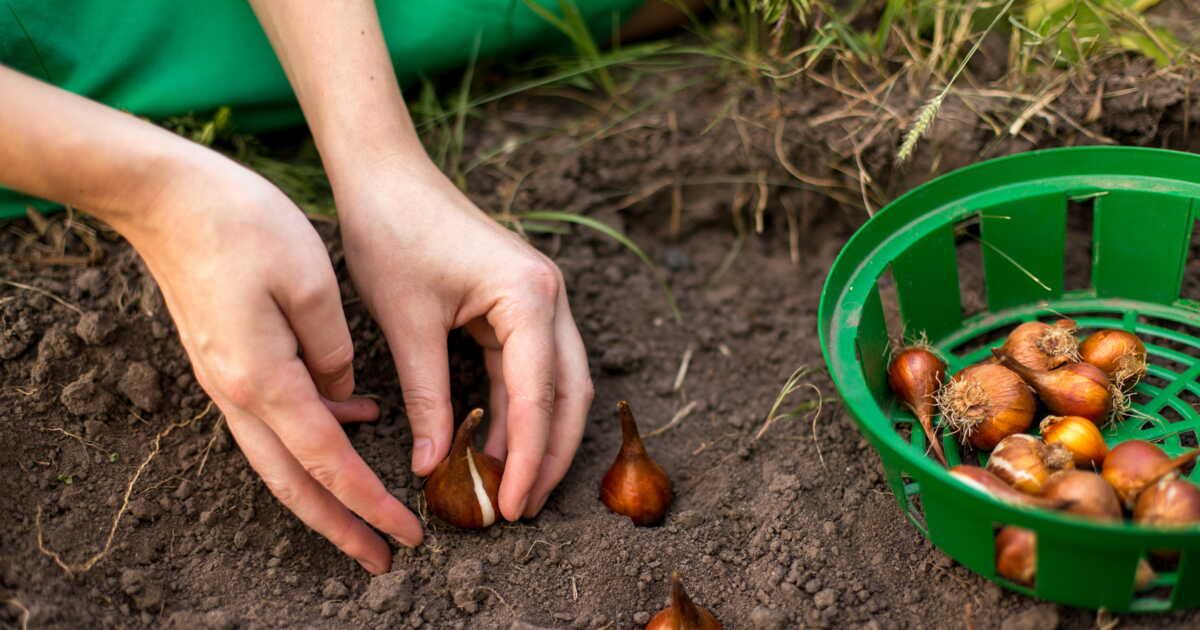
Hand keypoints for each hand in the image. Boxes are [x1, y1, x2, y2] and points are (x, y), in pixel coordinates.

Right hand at [124, 151, 421, 573]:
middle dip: (340, 526)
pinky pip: (274, 417)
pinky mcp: (227, 361)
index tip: (407, 535)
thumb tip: (345, 394)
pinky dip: (313, 434)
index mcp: (265, 379)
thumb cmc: (242, 224)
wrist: (165, 195)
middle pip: (294, 482)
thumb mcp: (310, 281)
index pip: (328, 462)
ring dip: (324, 491)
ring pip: (279, 458)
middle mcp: (238, 393)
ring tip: (368, 513)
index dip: (369, 504)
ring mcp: (226, 379)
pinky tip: (355, 416)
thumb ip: (334, 349)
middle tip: (383, 558)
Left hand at [335, 159, 593, 520]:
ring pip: (557, 384)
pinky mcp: (520, 303)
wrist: (385, 173)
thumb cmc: (391, 233)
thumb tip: (434, 466)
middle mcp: (550, 296)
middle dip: (550, 455)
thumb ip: (428, 398)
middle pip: (569, 393)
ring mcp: (540, 299)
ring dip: (538, 435)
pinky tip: (495, 445)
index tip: (514, 505)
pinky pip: (530, 368)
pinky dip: (517, 409)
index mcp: (529, 296)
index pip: (539, 395)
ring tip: (510, 487)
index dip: (529, 457)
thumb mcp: (406, 324)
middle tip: (522, 508)